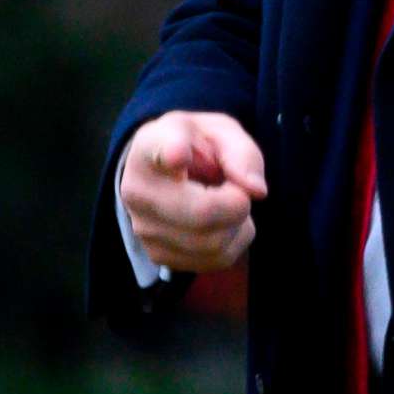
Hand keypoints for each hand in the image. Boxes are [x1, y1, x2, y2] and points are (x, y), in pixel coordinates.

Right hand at [120, 111, 266, 272]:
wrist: (168, 170)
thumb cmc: (198, 147)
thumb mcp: (222, 133)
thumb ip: (242, 153)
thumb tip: (256, 190)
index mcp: (152, 146)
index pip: (159, 149)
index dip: (172, 152)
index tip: (178, 154)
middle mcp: (138, 191)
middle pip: (202, 213)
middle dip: (238, 203)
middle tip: (238, 188)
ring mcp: (145, 229)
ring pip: (214, 243)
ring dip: (237, 223)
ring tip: (226, 202)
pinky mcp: (160, 256)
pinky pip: (217, 260)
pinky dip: (233, 241)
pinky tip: (221, 222)